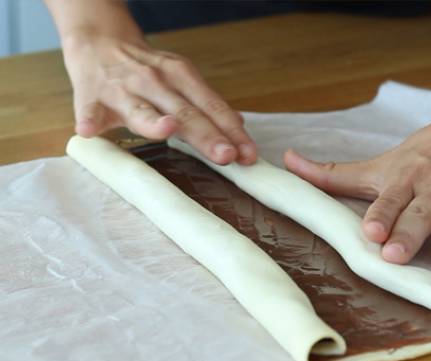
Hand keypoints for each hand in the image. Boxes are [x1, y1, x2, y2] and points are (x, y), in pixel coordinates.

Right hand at [62, 33, 255, 164]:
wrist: (97, 42)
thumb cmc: (145, 70)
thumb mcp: (180, 79)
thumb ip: (205, 104)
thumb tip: (237, 124)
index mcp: (180, 77)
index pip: (212, 107)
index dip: (231, 131)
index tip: (248, 153)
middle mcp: (155, 82)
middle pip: (185, 113)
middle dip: (208, 135)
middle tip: (227, 155)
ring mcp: (122, 90)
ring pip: (141, 111)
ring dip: (154, 122)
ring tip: (167, 130)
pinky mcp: (92, 98)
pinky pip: (90, 111)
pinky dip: (90, 120)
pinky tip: (90, 130)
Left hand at [285, 81, 430, 268]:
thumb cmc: (426, 149)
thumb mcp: (381, 162)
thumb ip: (334, 174)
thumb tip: (286, 163)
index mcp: (407, 176)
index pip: (390, 199)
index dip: (380, 216)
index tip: (368, 233)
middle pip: (424, 209)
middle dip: (410, 231)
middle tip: (394, 255)